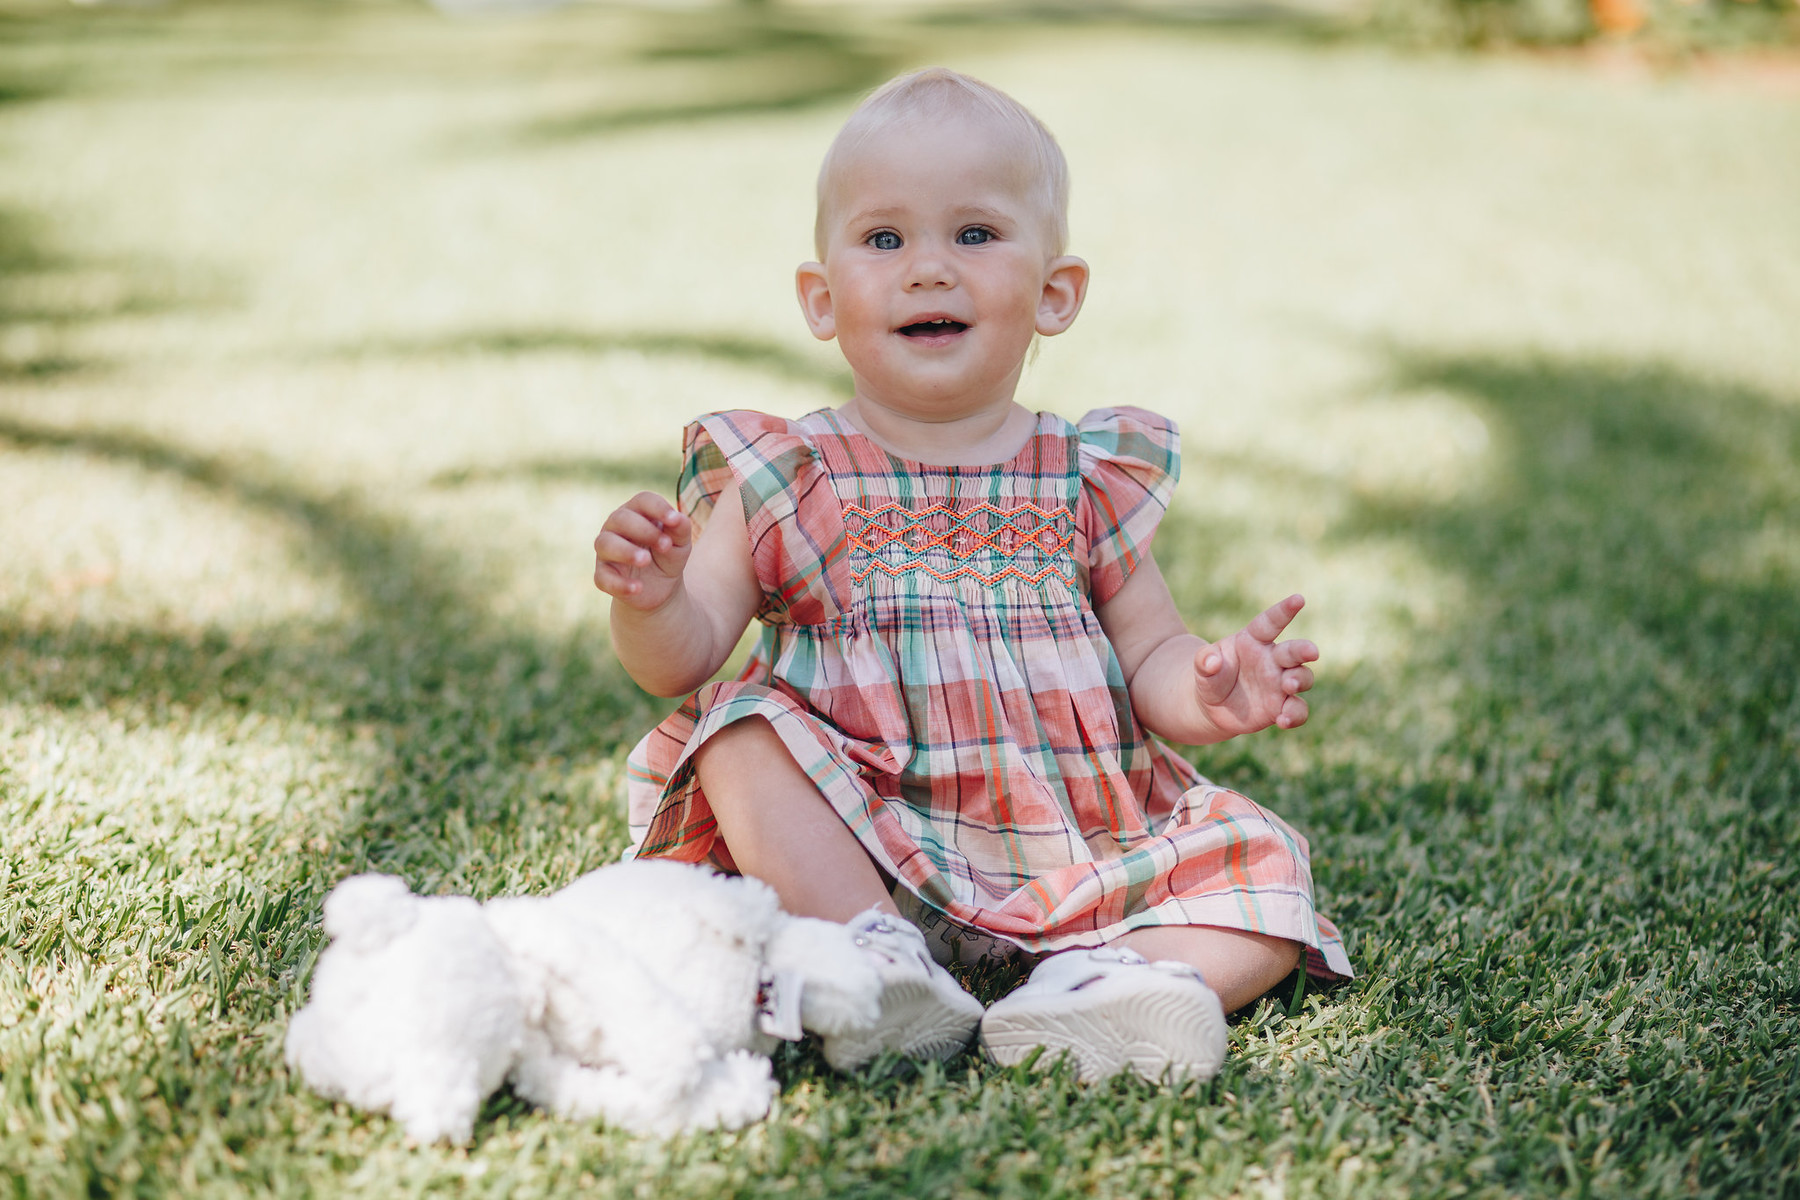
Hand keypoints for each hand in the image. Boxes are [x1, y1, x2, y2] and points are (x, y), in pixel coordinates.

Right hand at [593, 492, 693, 612]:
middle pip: (620, 518)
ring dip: (625, 551)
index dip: (658, 507)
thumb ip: (681, 529)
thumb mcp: (681, 543)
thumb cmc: (668, 555)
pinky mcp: (603, 575)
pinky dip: (619, 583)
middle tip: (666, 545)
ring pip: (605, 544)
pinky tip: (638, 587)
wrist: (662, 588)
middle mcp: (616, 527)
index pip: (642, 500)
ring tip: (645, 561)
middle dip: (644, 530)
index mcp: (637, 512)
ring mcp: (606, 551)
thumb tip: (678, 519)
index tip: (674, 520)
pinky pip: (604, 577)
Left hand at [1194, 594, 1317, 736]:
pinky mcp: (1282, 706)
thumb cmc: (1211, 676)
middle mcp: (1273, 659)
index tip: (1299, 599)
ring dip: (1300, 680)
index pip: (1271, 622)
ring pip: (1303, 678)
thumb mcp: (1202, 667)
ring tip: (1289, 686)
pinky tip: (1283, 720)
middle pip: (1294, 651)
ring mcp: (1280, 683)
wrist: (1212, 705)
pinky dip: (1295, 715)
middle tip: (1311, 652)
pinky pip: (1298, 710)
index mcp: (1254, 640)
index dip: (1284, 610)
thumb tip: (1211, 661)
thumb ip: (1204, 661)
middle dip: (1304, 650)